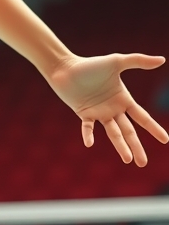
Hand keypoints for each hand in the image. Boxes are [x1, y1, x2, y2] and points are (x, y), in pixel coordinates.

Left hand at [48, 52, 168, 164]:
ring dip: (120, 146)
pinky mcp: (84, 114)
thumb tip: (162, 60)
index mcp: (123, 99)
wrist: (65, 67)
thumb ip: (138, 60)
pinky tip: (89, 143)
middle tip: (143, 164)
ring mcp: (99, 113)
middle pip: (129, 131)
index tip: (165, 140)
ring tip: (128, 160)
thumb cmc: (91, 64)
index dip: (153, 128)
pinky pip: (88, 127)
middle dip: (136, 147)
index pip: (142, 117)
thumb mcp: (116, 61)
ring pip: (113, 133)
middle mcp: (113, 109)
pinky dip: (89, 135)